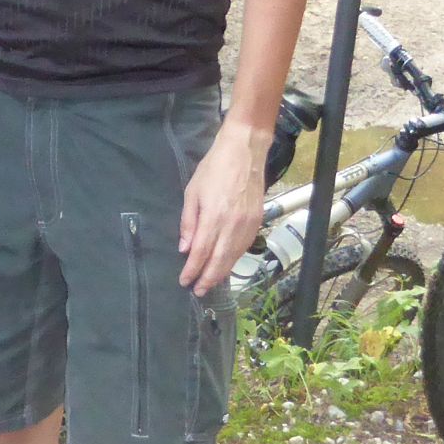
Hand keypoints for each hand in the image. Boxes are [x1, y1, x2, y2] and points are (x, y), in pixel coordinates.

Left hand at [177, 120, 268, 297]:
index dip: (192, 270)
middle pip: (219, 260)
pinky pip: (244, 247)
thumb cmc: (214, 168)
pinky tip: (226, 264)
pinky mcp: (258, 221)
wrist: (244, 151)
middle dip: (208, 278)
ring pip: (234, 257)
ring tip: (210, 282)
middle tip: (198, 291)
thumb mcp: (192, 192)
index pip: (201, 252)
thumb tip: (185, 248)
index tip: (185, 281)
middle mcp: (232, 224)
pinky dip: (234, 259)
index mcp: (214, 217)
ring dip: (221, 272)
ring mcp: (248, 224)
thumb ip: (189, 222)